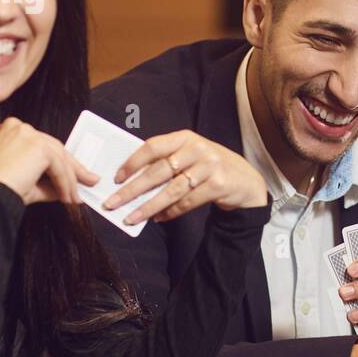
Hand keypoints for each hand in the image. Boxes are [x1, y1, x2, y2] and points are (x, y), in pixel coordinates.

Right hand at [0, 116, 100, 205]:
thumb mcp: (27, 181)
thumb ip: (49, 182)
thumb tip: (69, 188)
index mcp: (10, 130)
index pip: (43, 145)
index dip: (59, 162)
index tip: (73, 176)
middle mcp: (18, 127)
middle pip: (54, 148)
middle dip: (72, 169)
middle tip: (87, 182)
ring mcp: (28, 134)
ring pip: (59, 158)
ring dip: (70, 180)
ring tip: (75, 197)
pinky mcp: (38, 146)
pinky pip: (59, 168)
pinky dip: (66, 184)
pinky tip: (67, 197)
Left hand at [102, 129, 266, 223]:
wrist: (244, 180)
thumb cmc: (208, 166)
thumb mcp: (190, 154)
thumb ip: (167, 159)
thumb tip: (131, 178)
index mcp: (185, 137)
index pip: (153, 147)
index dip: (132, 162)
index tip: (116, 178)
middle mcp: (197, 149)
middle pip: (158, 171)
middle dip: (132, 190)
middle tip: (113, 203)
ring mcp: (210, 167)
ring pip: (171, 190)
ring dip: (148, 207)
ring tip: (131, 217)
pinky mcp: (218, 185)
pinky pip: (187, 202)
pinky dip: (170, 212)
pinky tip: (157, 218)